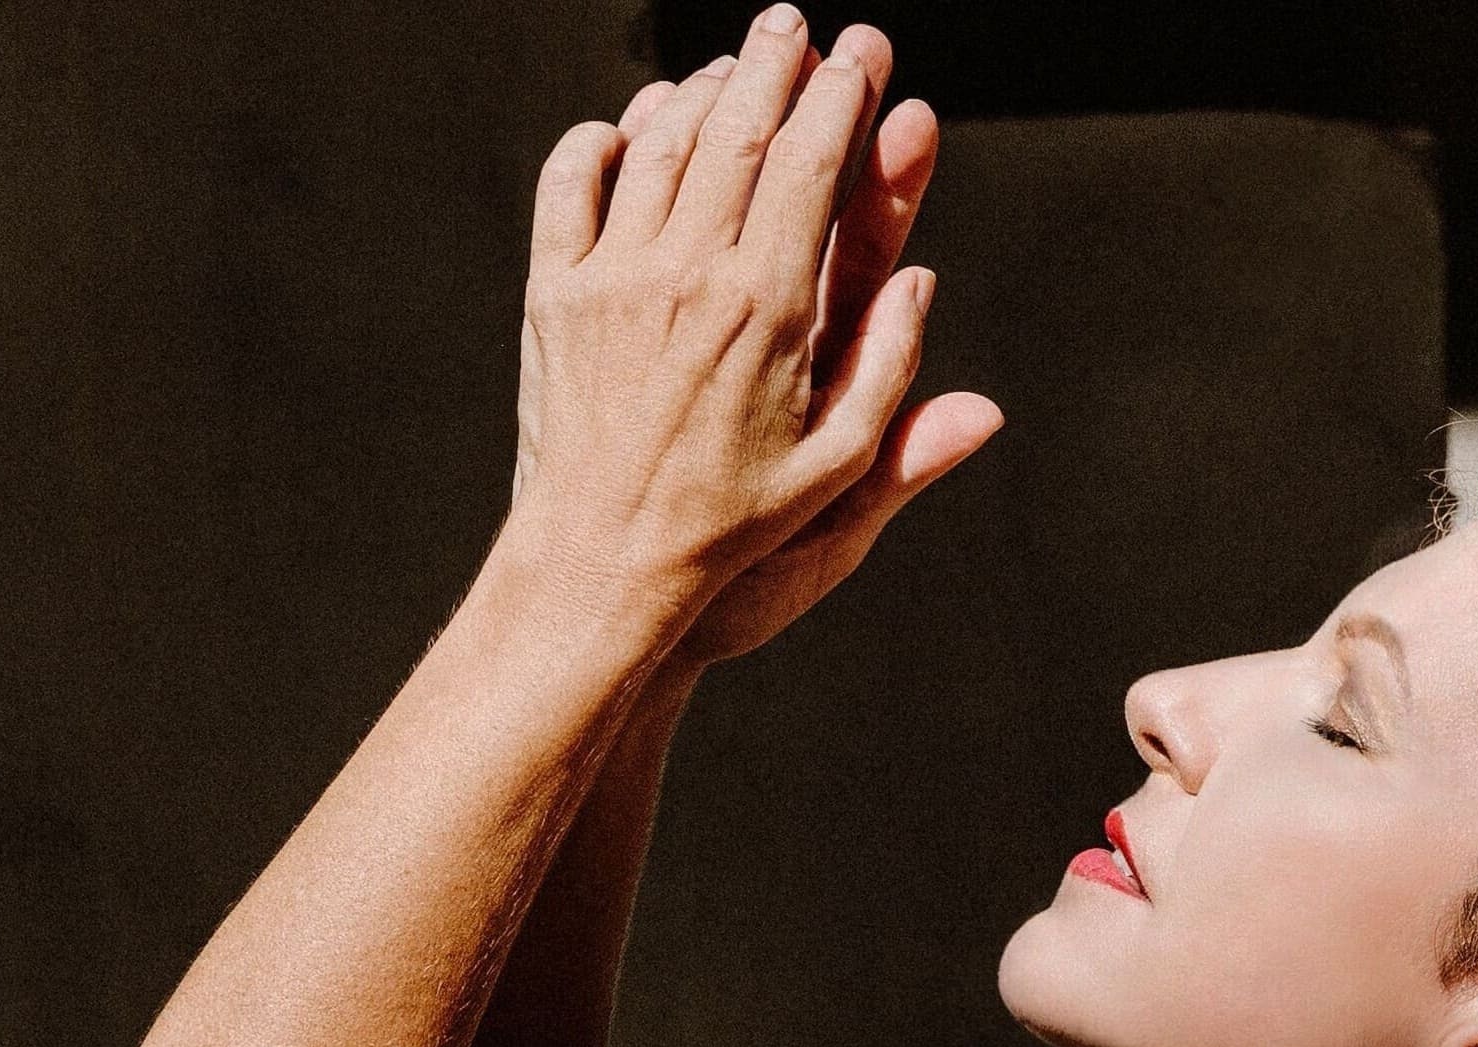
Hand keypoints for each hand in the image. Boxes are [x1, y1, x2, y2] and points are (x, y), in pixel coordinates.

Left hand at [502, 8, 1003, 678]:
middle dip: (771, 65)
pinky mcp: (553, 294)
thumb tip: (924, 282)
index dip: (838, 98)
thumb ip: (890, 372)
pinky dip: (600, 140)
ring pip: (658, 146)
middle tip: (793, 24)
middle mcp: (687, 276)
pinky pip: (570, 184)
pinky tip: (625, 124)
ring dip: (697, 91)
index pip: (810, 167)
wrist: (601, 562)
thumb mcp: (840, 470)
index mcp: (769, 309)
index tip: (859, 55)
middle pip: (736, 134)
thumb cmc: (735, 525)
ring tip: (729, 61)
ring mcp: (612, 278)